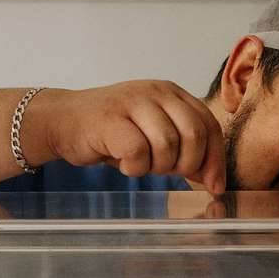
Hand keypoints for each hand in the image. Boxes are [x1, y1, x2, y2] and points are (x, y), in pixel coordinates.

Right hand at [44, 81, 225, 193]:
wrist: (63, 120)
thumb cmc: (112, 132)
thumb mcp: (155, 134)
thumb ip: (184, 148)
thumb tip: (213, 179)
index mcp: (172, 93)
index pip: (209, 125)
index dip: (215, 159)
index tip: (214, 185)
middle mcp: (156, 92)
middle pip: (194, 135)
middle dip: (185, 165)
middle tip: (164, 171)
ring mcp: (132, 102)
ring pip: (167, 146)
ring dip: (155, 167)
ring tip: (138, 163)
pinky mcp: (111, 119)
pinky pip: (138, 154)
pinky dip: (133, 168)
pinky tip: (121, 162)